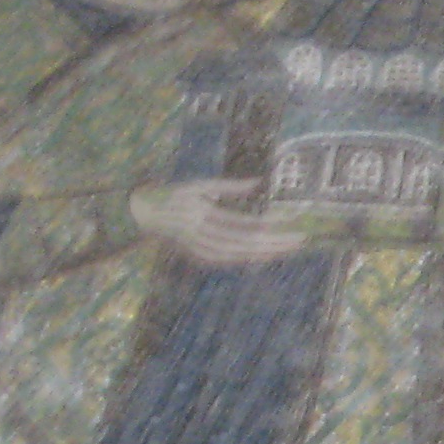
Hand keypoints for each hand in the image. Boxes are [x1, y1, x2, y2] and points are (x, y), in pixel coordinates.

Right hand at [132, 177, 310, 265]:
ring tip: (290, 248)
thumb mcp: (198, 185)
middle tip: (300, 239)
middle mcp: (204, 236)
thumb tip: (259, 182)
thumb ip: (229, 186)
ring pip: (242, 256)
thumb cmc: (172, 196)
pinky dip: (251, 258)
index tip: (290, 222)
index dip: (270, 226)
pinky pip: (231, 261)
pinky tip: (267, 255)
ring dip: (267, 252)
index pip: (245, 224)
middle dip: (276, 243)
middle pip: (248, 244)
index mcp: (203, 215)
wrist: (143, 217)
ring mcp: (202, 251)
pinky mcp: (201, 259)